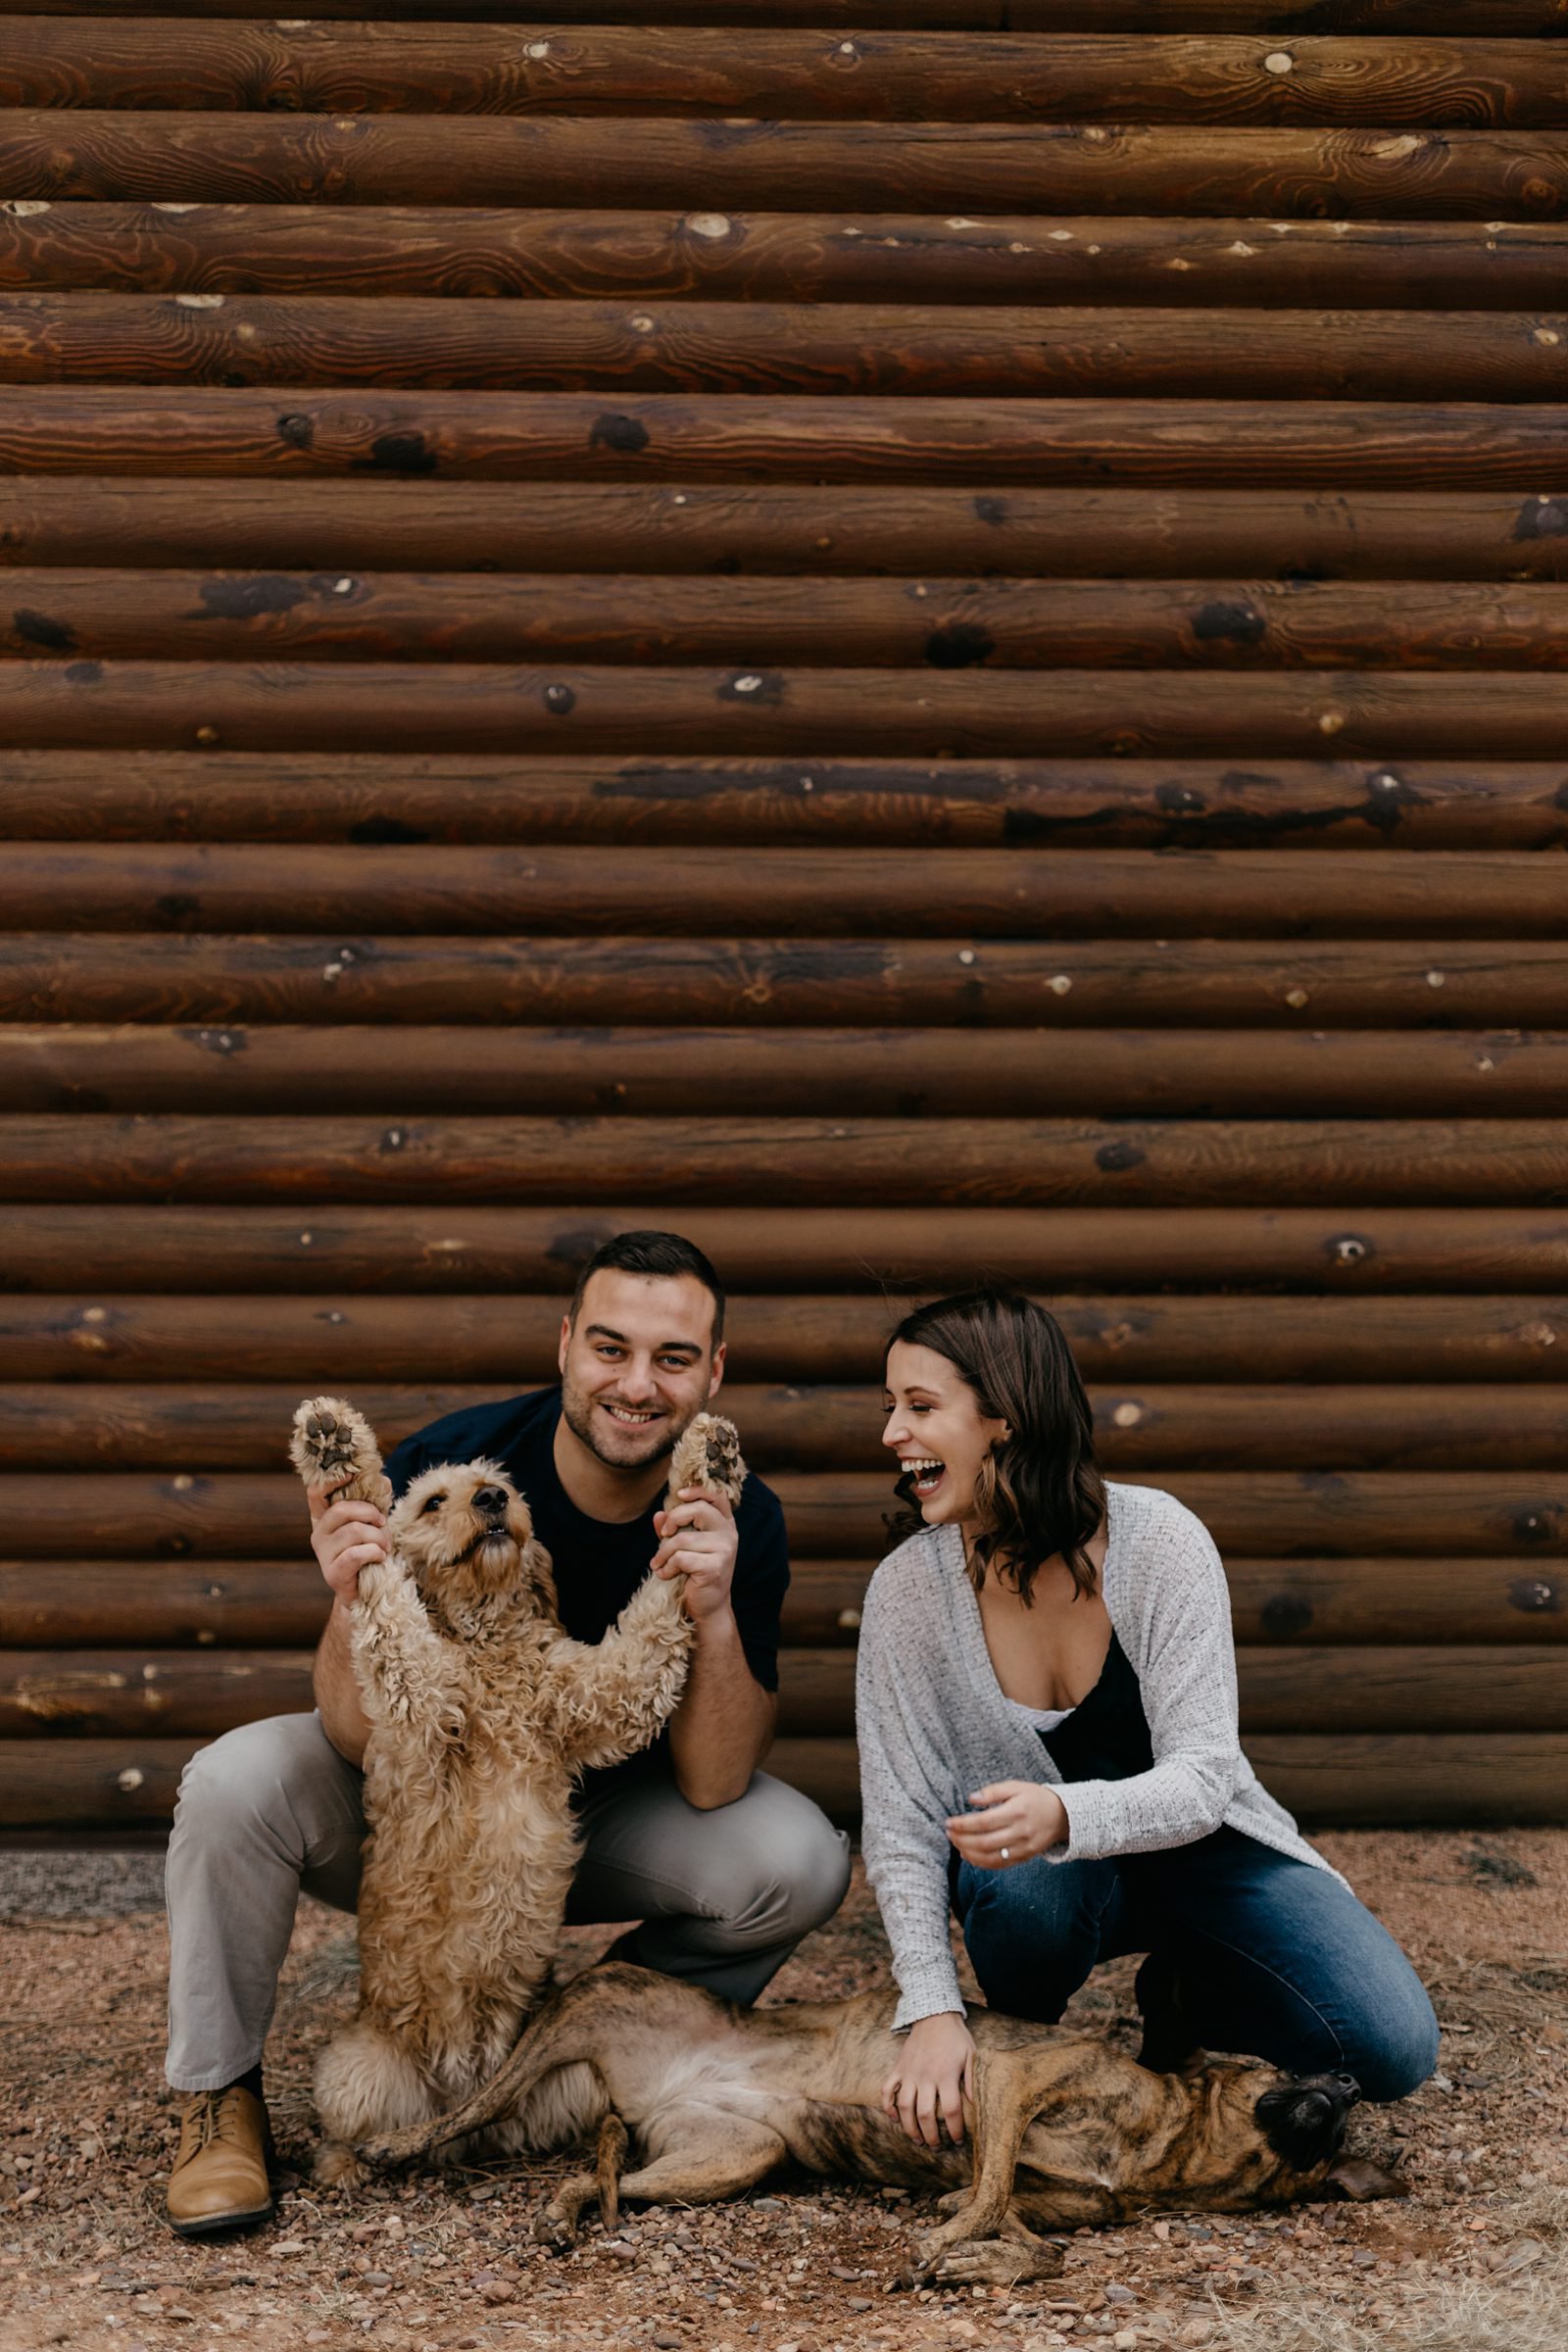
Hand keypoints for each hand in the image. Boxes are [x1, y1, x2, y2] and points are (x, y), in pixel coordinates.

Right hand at [308, 1484, 388, 1601]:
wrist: (365, 1590)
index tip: (351, 1475)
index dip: (331, 1481)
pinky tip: (380, 1556)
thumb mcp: (371, 1523)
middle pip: (341, 1510)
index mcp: (324, 1517)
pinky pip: (356, 1554)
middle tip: (383, 1524)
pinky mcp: (332, 1573)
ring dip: (378, 1536)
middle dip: (370, 1513)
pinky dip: (374, 1552)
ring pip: (353, 1531)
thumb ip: (375, 1502)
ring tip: (385, 1545)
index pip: (315, 1493)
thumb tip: (384, 1480)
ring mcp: (323, 1554)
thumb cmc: (367, 1551)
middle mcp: (318, 1534)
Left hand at [651, 1486, 737, 1624]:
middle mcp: (729, 1533)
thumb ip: (672, 1529)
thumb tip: (658, 1515)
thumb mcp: (685, 1547)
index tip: (678, 1495)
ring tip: (659, 1563)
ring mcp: (725, 1550)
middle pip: (698, 1509)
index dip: (697, 1490)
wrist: (709, 1607)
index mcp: (725, 1523)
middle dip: (673, 1520)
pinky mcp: (715, 1567)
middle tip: (663, 1535)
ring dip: (663, 1553)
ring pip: (683, 1539)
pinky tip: (665, 1574)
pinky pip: (681, 1558)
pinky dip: (666, 1567)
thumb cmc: (696, 1573)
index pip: (717, 1496)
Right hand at [882, 2012, 974, 2148]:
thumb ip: (974, 2081)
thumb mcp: (971, 2056)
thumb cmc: (956, 2038)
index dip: (954, 2130)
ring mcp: (909, 2072)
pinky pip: (887, 2090)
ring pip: (904, 2108)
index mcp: (946, 2075)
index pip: (950, 2111)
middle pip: (925, 2115)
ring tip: (918, 2141)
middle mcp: (925, 2076)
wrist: (933, 2014)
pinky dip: (887, 2106)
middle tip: (937, 2147)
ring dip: (910, 2128)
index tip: (958, 2141)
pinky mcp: (898, 2068)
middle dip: (931, 2136)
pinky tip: (894, 2118)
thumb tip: (976, 2106)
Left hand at [946, 1780, 1066, 1870]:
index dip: (963, 1824)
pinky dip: (981, 1863)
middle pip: (985, 1842)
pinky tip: (968, 1855)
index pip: (984, 1822)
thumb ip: (992, 1791)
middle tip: (949, 1833)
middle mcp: (1020, 1832)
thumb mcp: (1015, 1787)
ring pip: (991, 1857)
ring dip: (969, 1853)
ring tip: (956, 1843)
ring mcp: (1023, 1848)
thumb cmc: (1035, 1798)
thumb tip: (971, 1798)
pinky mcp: (1025, 1857)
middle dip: (962, 1839)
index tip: (949, 1822)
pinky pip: (1000, 1865)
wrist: (1063, 1816)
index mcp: (1016, 1812)